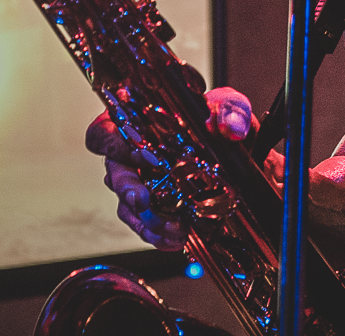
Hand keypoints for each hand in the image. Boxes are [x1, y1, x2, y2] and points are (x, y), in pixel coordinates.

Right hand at [85, 86, 258, 250]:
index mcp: (138, 121)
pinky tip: (176, 238)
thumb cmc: (219, 120)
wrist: (239, 152)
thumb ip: (229, 109)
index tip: (135, 152)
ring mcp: (144, 183)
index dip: (111, 143)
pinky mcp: (159, 209)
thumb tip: (230, 125)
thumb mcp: (226, 106)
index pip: (105, 130)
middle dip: (128, 189)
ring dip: (147, 219)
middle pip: (114, 173)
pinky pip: (148, 226)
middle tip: (144, 198)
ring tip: (171, 227)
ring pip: (129, 206)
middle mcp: (133, 154)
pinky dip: (160, 235)